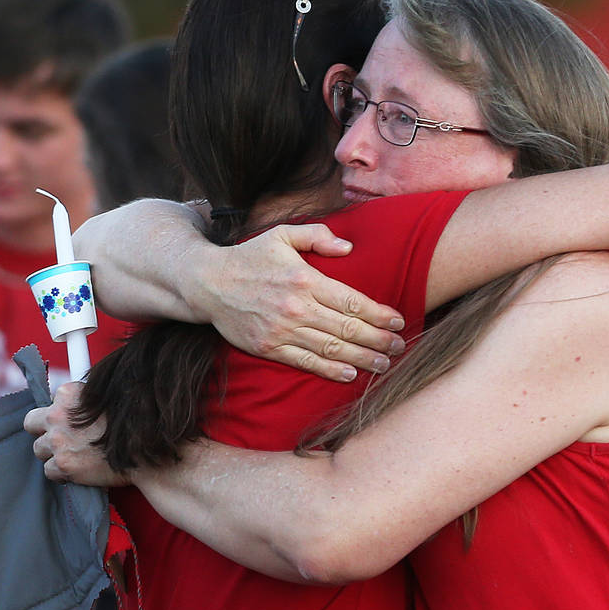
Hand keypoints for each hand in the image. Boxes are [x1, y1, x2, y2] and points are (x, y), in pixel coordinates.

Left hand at [24, 382, 130, 486]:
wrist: (144, 452)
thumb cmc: (128, 426)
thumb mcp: (104, 400)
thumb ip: (81, 402)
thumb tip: (69, 408)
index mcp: (69, 393)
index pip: (50, 402)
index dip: (61, 414)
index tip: (72, 422)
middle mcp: (58, 414)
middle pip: (31, 422)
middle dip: (43, 431)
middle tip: (62, 439)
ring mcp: (58, 440)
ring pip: (39, 449)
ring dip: (53, 454)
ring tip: (77, 456)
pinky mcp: (62, 464)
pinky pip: (49, 471)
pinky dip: (62, 473)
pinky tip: (80, 470)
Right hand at [192, 223, 406, 381]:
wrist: (208, 283)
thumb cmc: (249, 257)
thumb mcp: (281, 235)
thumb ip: (317, 236)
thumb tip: (347, 248)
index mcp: (304, 279)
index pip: (352, 300)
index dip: (379, 314)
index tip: (398, 320)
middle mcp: (296, 307)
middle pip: (347, 328)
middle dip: (378, 340)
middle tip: (400, 347)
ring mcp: (282, 330)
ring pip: (331, 349)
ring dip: (362, 359)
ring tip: (384, 364)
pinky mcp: (269, 347)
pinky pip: (306, 362)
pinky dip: (330, 371)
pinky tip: (351, 374)